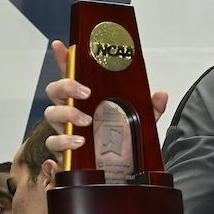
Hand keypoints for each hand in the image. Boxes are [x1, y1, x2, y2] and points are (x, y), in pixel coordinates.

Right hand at [42, 40, 167, 156]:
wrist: (120, 168)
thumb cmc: (123, 139)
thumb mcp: (140, 120)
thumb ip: (151, 107)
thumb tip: (161, 94)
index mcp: (87, 98)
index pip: (72, 74)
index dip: (63, 59)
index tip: (60, 45)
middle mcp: (72, 110)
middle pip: (55, 90)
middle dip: (66, 86)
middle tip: (86, 92)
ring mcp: (66, 128)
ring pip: (51, 113)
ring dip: (67, 113)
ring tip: (86, 120)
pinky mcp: (64, 148)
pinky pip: (54, 141)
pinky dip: (64, 141)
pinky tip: (79, 142)